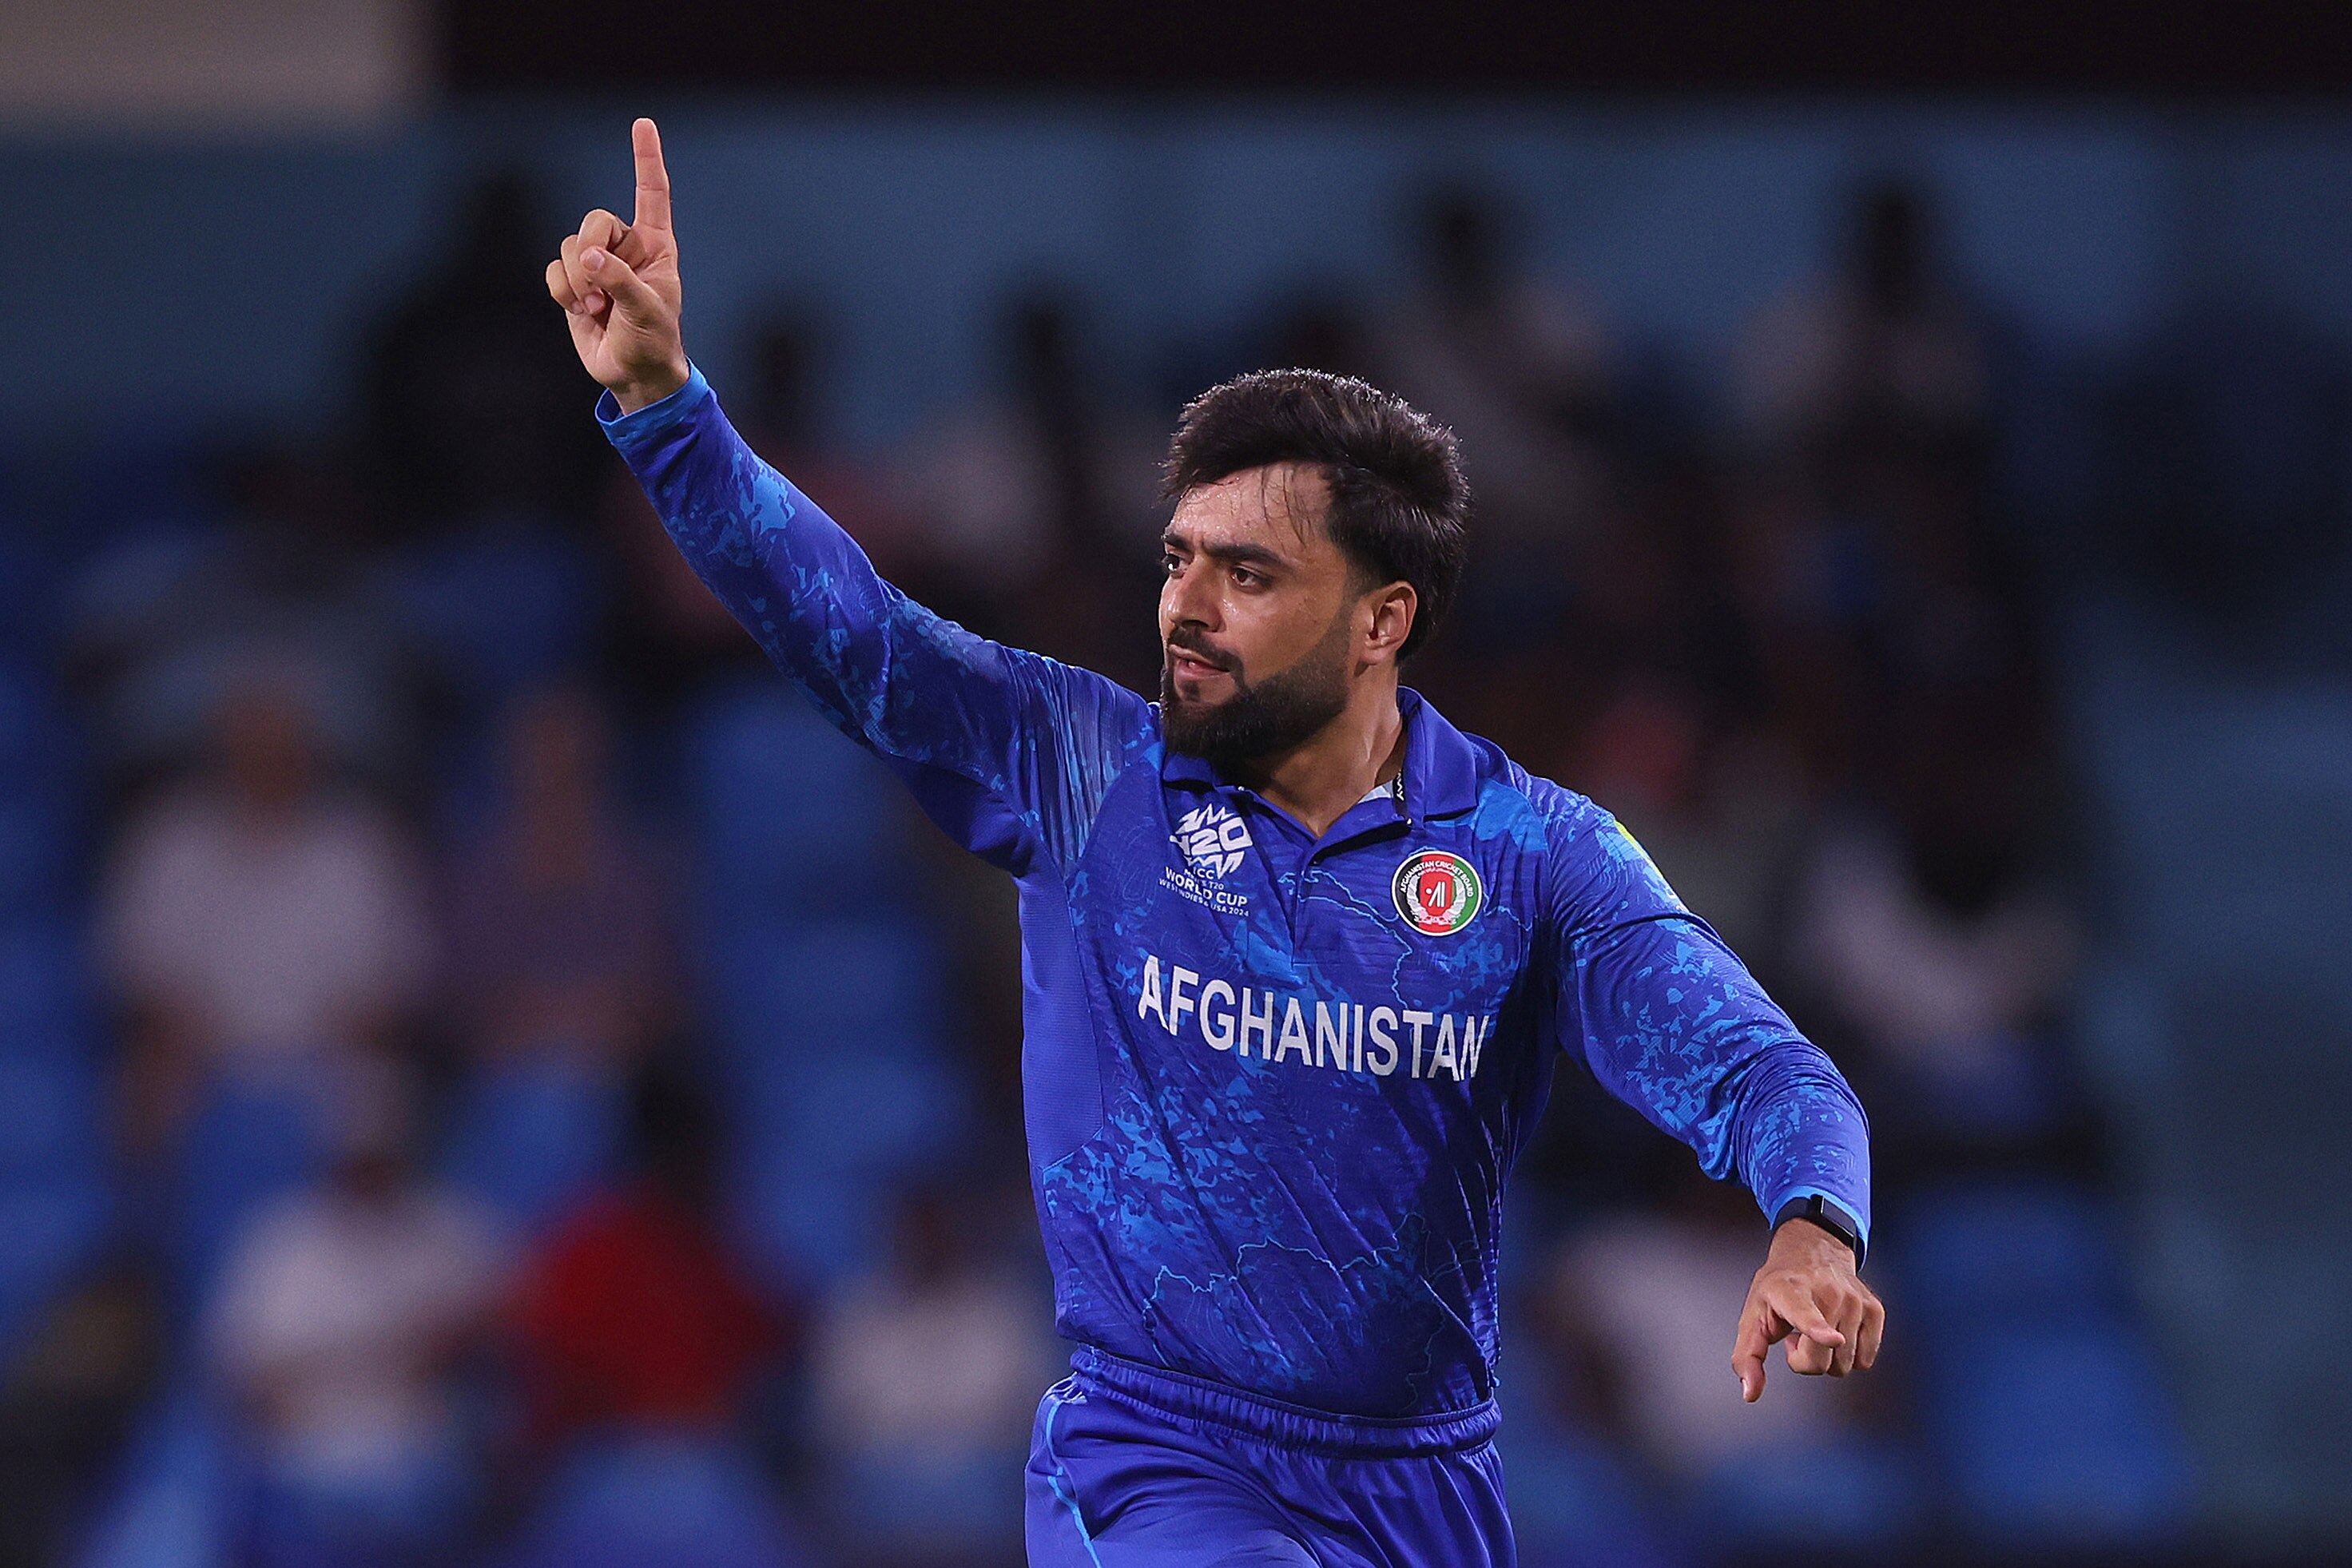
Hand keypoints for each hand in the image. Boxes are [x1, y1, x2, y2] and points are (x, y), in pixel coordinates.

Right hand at [547, 118, 688, 412]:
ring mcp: (597, 265)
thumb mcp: (647, 310)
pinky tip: (582, 311)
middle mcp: (625, 248)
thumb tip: (589, 257)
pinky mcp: (574, 284)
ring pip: (570, 245)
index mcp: (655, 246)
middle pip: (595, 219)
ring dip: (579, 280)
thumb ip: (620, 281)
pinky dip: (563, 291)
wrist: (634, 374)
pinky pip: (554, 269)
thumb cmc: (654, 340)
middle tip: (601, 289)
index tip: (643, 124)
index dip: (646, 159)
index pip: (652, 194)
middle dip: (592, 250)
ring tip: (597, 308)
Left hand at [1731, 1217, 1884, 1402]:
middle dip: (1805, 1360)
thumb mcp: (1752, 1317)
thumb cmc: (1778, 1289)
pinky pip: (1865, 1360)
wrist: (1813, 1251)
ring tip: (1816, 1330)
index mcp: (1790, 1291)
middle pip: (1822, 1359)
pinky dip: (1849, 1355)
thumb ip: (1747, 1357)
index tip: (1832, 1338)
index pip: (1805, 1313)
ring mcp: (1855, 1300)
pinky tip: (1836, 1331)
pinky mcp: (1875, 1309)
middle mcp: (1827, 1292)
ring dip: (1827, 1358)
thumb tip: (1750, 1394)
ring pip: (1846, 1365)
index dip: (1817, 1329)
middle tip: (1795, 1337)